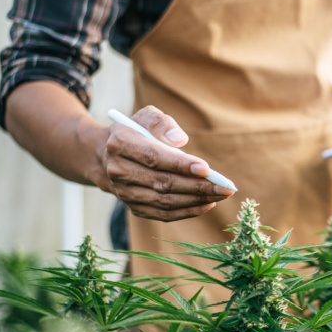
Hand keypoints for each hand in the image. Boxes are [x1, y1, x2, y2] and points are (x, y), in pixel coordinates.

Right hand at [98, 106, 234, 221]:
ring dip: (196, 200)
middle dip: (198, 186)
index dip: (181, 165)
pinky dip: (187, 212)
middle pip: (162, 182)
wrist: (107, 156)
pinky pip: (163, 214)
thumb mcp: (146, 116)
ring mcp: (124, 193)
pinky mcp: (134, 207)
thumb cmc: (136, 132)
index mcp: (120, 144)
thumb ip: (162, 123)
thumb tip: (180, 140)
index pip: (153, 157)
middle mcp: (118, 171)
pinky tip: (207, 204)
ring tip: (220, 195)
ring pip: (164, 201)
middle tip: (225, 186)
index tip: (206, 169)